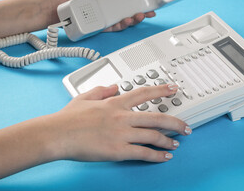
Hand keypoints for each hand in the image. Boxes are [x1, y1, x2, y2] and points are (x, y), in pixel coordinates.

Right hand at [49, 84, 190, 161]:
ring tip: (176, 143)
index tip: (173, 88)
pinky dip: (157, 155)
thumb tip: (114, 87)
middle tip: (186, 126)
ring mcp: (122, 133)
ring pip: (153, 135)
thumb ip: (101, 90)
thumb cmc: (67, 118)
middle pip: (157, 117)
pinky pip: (143, 153)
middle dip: (175, 122)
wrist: (57, 134)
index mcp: (115, 103)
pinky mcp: (118, 150)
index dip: (161, 90)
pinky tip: (164, 157)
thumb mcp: (84, 97)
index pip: (144, 93)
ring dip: (168, 140)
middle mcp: (122, 116)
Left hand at [53, 0, 155, 31]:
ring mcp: (100, 19)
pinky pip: (109, 28)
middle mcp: (103, 9)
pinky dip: (118, 26)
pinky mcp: (95, 27)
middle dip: (137, 14)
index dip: (135, 1)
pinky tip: (123, 23)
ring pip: (119, 22)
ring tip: (134, 18)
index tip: (145, 2)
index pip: (122, 0)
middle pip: (124, 13)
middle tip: (145, 13)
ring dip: (129, 21)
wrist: (50, 7)